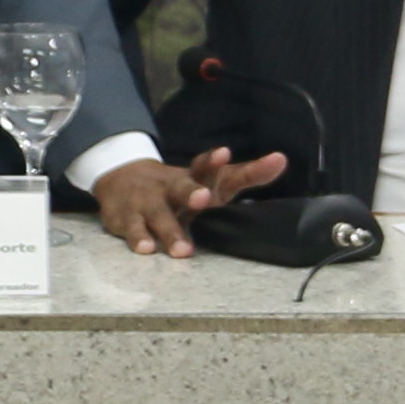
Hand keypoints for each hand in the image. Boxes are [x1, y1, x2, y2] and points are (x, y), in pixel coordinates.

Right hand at [91, 148, 285, 257]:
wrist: (123, 178)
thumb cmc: (181, 187)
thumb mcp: (212, 180)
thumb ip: (247, 174)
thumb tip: (282, 160)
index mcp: (194, 177)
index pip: (206, 166)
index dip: (214, 161)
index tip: (224, 153)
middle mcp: (170, 186)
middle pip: (181, 186)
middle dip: (192, 192)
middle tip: (204, 198)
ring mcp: (147, 202)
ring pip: (158, 214)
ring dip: (170, 231)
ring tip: (184, 250)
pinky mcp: (127, 218)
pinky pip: (132, 229)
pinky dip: (138, 238)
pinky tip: (147, 248)